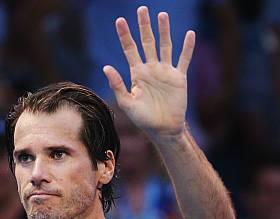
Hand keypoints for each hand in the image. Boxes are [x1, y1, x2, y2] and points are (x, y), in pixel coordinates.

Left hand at [103, 6, 194, 137]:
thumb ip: (117, 85)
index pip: (130, 49)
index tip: (119, 21)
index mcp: (137, 73)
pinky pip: (184, 59)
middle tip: (142, 9)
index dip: (125, 35)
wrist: (163, 129)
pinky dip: (187, 48)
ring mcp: (165, 72)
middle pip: (147, 42)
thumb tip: (106, 67)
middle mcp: (151, 69)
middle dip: (144, 26)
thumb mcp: (127, 103)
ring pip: (165, 46)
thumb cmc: (143, 119)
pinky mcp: (179, 77)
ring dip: (164, 31)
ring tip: (162, 15)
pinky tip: (190, 34)